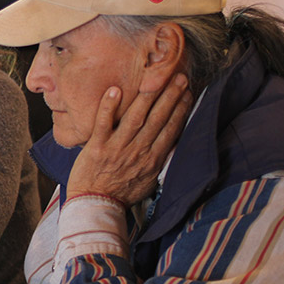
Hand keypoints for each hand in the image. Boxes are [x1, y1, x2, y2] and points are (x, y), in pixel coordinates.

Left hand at [66, 73, 192, 206]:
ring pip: (135, 118)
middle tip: (179, 77)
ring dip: (148, 96)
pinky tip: (115, 89)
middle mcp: (138, 151)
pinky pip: (104, 123)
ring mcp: (117, 148)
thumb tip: (171, 145)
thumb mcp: (149, 181)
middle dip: (170, 97)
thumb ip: (159, 161)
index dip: (180, 109)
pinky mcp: (97, 147)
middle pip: (158, 119)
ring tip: (156, 77)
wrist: (95, 205)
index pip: (171, 129)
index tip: (187, 93)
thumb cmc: (121, 193)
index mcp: (153, 159)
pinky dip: (109, 107)